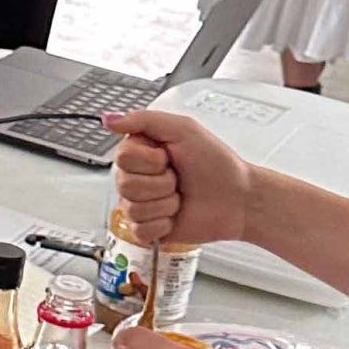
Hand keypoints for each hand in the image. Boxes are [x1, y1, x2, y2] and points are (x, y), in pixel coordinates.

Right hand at [101, 106, 253, 251]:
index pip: (122, 158)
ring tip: (180, 196)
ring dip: (164, 203)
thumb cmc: (217, 164)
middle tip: (178, 179)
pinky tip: (175, 216)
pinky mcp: (149, 229)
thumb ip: (143, 119)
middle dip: (159, 183)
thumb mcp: (183, 129)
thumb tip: (109, 118)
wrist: (238, 199)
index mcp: (142, 151)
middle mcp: (138, 177)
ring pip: (132, 208)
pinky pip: (139, 230)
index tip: (169, 157)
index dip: (149, 161)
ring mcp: (143, 204)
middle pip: (124, 184)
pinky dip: (162, 224)